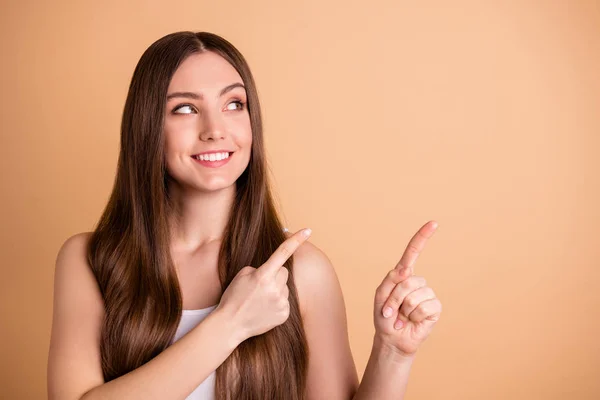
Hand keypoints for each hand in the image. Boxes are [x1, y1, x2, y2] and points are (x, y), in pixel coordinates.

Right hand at [215, 227, 311, 342]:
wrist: (231, 324)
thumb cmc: (234, 297)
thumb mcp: (242, 275)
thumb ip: (260, 268)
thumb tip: (274, 271)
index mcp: (263, 275)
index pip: (283, 252)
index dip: (296, 240)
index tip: (308, 230)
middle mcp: (275, 288)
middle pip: (284, 271)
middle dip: (275, 274)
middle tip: (260, 285)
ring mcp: (281, 302)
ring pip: (285, 286)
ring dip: (276, 288)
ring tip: (260, 299)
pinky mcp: (284, 314)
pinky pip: (285, 300)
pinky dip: (277, 302)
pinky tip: (265, 308)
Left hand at [373, 220, 441, 357]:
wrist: (392, 340)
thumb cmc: (385, 317)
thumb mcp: (380, 296)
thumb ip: (390, 281)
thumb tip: (405, 270)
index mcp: (403, 275)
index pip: (413, 252)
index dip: (423, 237)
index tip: (434, 223)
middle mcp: (417, 282)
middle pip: (408, 280)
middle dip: (395, 298)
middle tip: (391, 312)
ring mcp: (427, 294)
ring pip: (415, 295)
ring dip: (404, 309)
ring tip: (402, 317)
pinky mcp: (435, 308)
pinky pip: (425, 307)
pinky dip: (414, 317)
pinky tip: (412, 321)